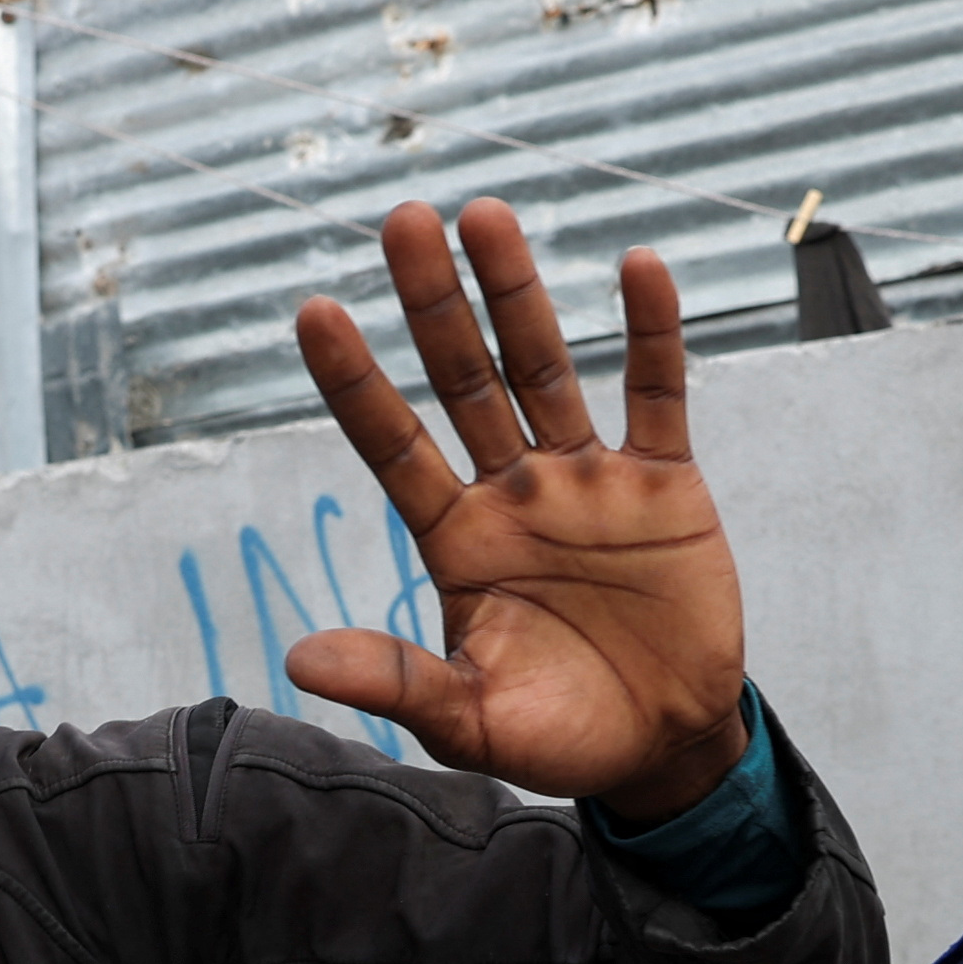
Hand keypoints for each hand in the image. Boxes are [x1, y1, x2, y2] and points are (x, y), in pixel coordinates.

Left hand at [288, 202, 750, 822]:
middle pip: (465, 380)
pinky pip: (656, 395)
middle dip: (433, 303)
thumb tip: (299, 658)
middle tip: (402, 220)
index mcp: (457, 540)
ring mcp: (588, 480)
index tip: (312, 311)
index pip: (392, 446)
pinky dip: (651, 336)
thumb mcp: (469, 721)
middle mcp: (514, 492)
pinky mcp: (664, 485)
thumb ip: (395, 681)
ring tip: (486, 215)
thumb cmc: (558, 737)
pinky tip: (638, 268)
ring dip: (519, 294)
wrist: (664, 747)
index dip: (355, 383)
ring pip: (546, 368)